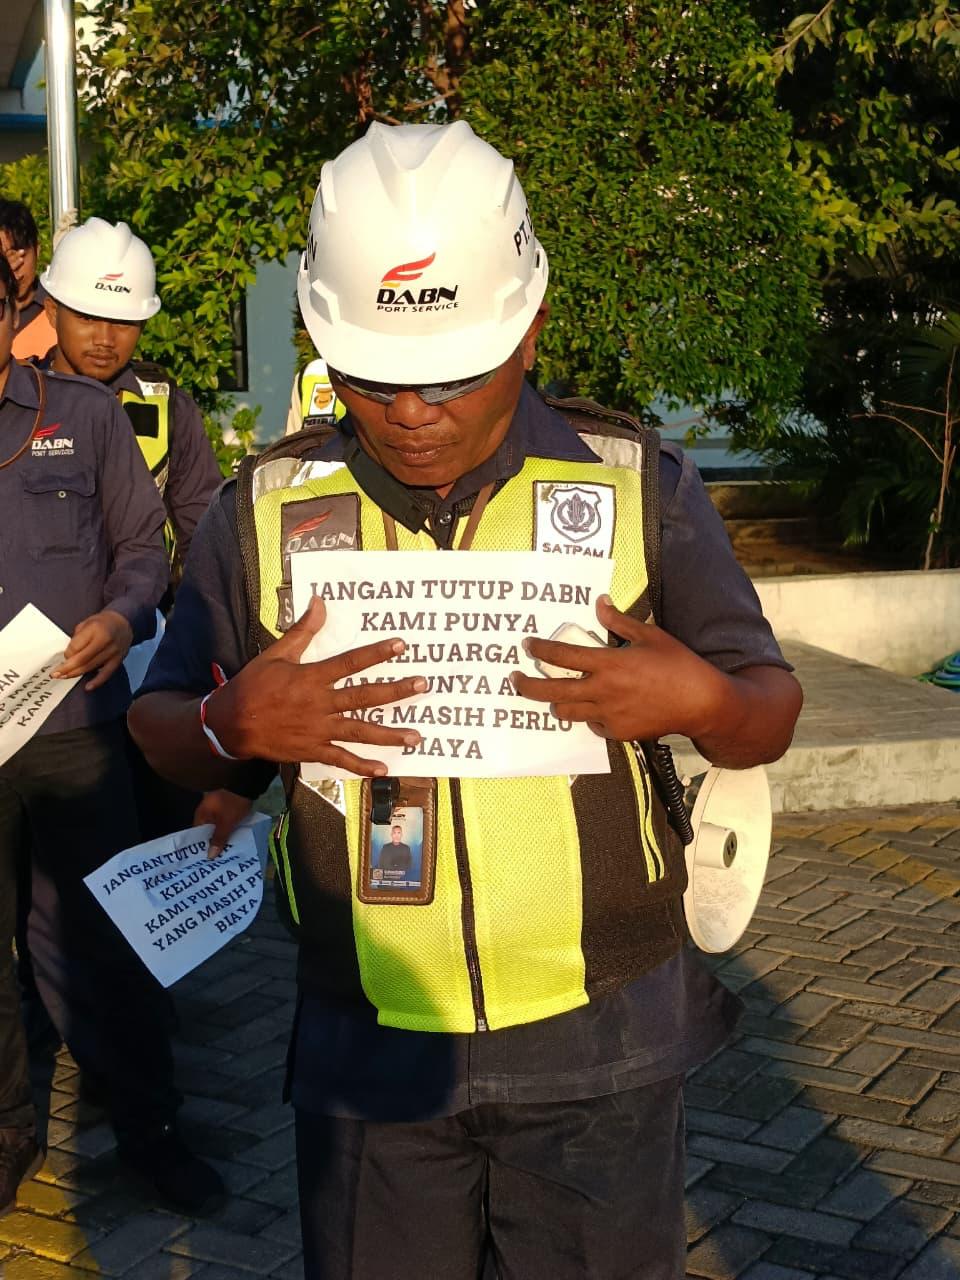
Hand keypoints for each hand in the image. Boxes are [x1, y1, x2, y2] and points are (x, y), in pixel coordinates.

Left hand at [53, 610, 133, 690]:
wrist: (124, 623)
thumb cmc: (103, 623)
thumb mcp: (86, 623)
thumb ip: (78, 638)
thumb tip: (69, 656)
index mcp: (96, 629)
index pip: (76, 646)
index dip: (67, 654)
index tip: (64, 656)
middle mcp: (105, 641)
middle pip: (82, 659)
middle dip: (66, 668)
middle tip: (55, 674)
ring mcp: (113, 652)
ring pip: (91, 667)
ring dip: (76, 674)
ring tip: (64, 677)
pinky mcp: (118, 660)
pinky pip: (106, 673)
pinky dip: (97, 681)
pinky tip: (88, 687)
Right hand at [194, 789, 253, 858]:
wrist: (246, 783)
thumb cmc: (233, 804)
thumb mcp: (226, 823)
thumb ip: (218, 839)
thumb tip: (209, 856)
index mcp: (201, 814)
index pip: (196, 835)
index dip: (200, 847)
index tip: (205, 860)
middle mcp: (205, 811)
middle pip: (206, 831)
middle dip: (212, 843)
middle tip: (217, 860)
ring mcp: (216, 807)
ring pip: (216, 826)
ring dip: (220, 836)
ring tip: (226, 853)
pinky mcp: (226, 806)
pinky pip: (223, 821)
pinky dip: (226, 829)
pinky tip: (232, 838)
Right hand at [204, 596, 425, 774]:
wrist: (231, 723)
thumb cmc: (253, 686)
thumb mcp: (277, 654)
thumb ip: (303, 631)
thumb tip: (319, 602)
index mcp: (312, 678)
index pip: (351, 663)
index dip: (377, 653)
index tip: (401, 645)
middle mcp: (320, 704)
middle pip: (364, 697)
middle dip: (396, 692)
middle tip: (422, 685)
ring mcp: (318, 729)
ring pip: (360, 731)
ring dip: (389, 735)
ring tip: (415, 736)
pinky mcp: (312, 750)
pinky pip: (341, 759)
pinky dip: (361, 765)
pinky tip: (383, 769)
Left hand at [511, 595, 729, 742]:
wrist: (701, 703)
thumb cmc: (678, 665)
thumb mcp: (650, 635)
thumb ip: (619, 622)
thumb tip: (600, 603)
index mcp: (608, 664)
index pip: (561, 656)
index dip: (540, 650)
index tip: (528, 645)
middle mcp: (602, 692)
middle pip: (551, 692)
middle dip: (526, 686)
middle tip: (515, 679)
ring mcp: (608, 715)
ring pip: (566, 713)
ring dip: (556, 702)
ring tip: (555, 694)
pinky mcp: (618, 733)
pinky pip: (592, 725)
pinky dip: (589, 716)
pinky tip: (596, 708)